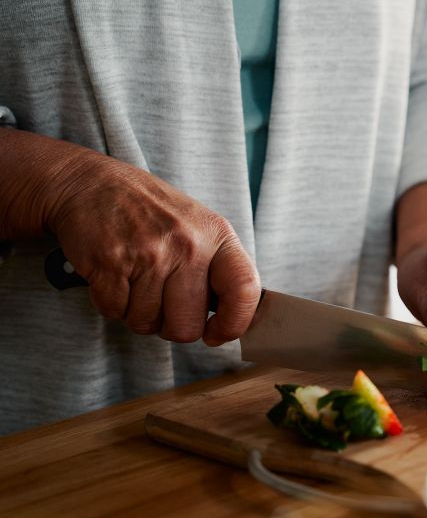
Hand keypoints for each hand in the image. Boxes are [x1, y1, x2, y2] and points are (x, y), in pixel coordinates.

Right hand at [48, 152, 260, 345]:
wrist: (90, 183)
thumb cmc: (150, 211)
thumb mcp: (198, 226)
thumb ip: (218, 269)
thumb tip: (235, 319)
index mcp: (217, 234)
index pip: (244, 289)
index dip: (235, 323)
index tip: (218, 334)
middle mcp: (187, 244)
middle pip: (187, 325)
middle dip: (171, 326)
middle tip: (162, 302)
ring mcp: (148, 254)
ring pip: (147, 323)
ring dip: (137, 312)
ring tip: (135, 280)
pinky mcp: (110, 263)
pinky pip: (116, 312)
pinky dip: (112, 303)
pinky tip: (114, 276)